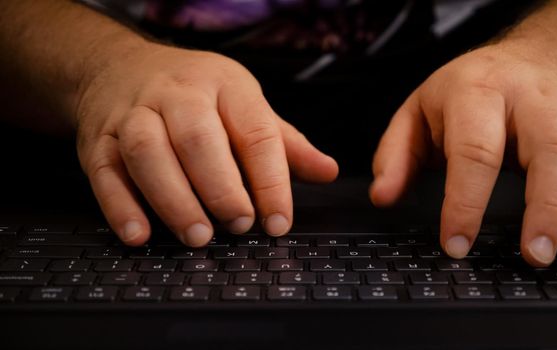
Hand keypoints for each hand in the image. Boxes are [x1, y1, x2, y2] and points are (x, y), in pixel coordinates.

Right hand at [76, 43, 337, 245]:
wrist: (120, 68)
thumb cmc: (196, 95)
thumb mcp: (245, 106)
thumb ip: (285, 144)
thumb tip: (327, 171)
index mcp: (225, 85)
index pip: (255, 132)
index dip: (270, 181)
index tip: (278, 221)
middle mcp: (177, 94)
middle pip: (198, 138)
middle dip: (221, 187)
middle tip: (238, 225)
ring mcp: (133, 113)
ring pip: (148, 152)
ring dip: (174, 199)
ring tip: (198, 235)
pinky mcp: (98, 138)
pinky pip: (105, 171)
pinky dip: (120, 206)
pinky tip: (140, 234)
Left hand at [370, 43, 556, 266]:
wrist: (527, 60)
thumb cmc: (467, 90)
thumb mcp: (418, 110)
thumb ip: (395, 154)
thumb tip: (383, 196)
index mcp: (478, 93)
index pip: (475, 150)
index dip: (465, 201)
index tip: (456, 243)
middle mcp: (531, 103)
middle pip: (551, 149)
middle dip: (547, 206)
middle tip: (535, 255)